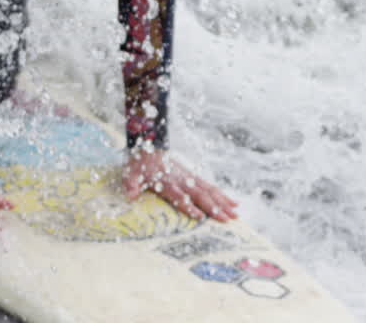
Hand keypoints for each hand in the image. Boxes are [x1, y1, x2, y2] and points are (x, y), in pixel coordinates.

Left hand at [123, 148, 238, 222]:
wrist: (150, 144)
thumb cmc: (140, 163)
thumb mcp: (131, 173)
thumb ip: (131, 184)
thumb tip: (130, 196)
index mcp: (166, 182)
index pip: (179, 196)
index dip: (189, 206)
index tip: (200, 217)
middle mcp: (181, 180)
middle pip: (199, 195)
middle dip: (214, 207)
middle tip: (227, 220)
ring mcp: (190, 178)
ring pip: (209, 191)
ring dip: (223, 203)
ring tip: (236, 214)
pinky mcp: (194, 177)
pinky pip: (210, 187)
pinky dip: (223, 195)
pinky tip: (234, 202)